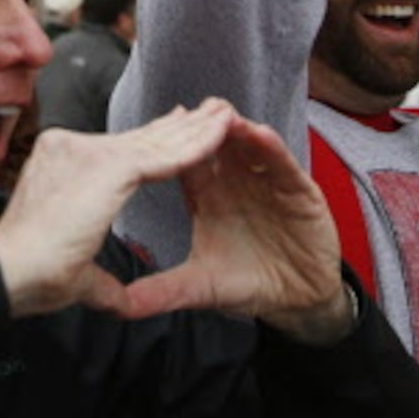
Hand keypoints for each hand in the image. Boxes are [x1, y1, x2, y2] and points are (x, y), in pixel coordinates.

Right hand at [0, 101, 235, 319]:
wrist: (8, 269)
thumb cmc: (28, 275)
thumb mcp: (75, 271)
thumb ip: (101, 280)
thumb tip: (120, 300)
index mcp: (60, 161)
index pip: (118, 148)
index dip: (153, 139)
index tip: (179, 127)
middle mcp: (72, 146)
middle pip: (140, 136)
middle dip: (179, 126)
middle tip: (214, 110)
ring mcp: (88, 151)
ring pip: (155, 140)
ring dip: (196, 129)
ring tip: (226, 114)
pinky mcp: (106, 165)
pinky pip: (163, 154)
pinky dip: (195, 145)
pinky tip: (219, 135)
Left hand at [119, 116, 352, 344]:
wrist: (298, 301)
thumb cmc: (248, 284)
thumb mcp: (202, 288)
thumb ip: (163, 292)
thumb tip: (120, 308)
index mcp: (207, 197)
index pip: (184, 165)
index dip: (169, 149)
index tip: (152, 133)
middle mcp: (235, 182)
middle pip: (215, 146)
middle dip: (202, 127)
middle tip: (190, 109)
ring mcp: (266, 181)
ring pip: (248, 147)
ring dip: (236, 130)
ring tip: (223, 116)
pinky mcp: (297, 189)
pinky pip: (282, 164)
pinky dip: (272, 149)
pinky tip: (260, 134)